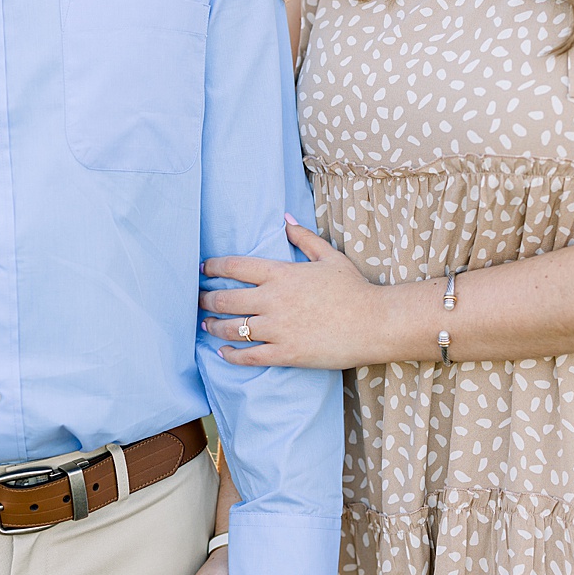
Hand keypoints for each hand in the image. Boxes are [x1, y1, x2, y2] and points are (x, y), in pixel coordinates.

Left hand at [200, 217, 376, 368]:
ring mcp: (277, 328)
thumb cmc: (355, 289)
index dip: (213, 267)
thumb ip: (304, 237)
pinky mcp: (285, 353)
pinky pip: (248, 356)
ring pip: (231, 328)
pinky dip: (231, 354)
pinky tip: (223, 352)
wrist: (375, 323)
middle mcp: (273, 300)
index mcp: (281, 274)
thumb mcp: (330, 257)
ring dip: (213, 326)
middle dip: (206, 298)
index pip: (234, 266)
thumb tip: (284, 219)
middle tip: (199, 300)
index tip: (203, 269)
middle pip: (225, 298)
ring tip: (206, 324)